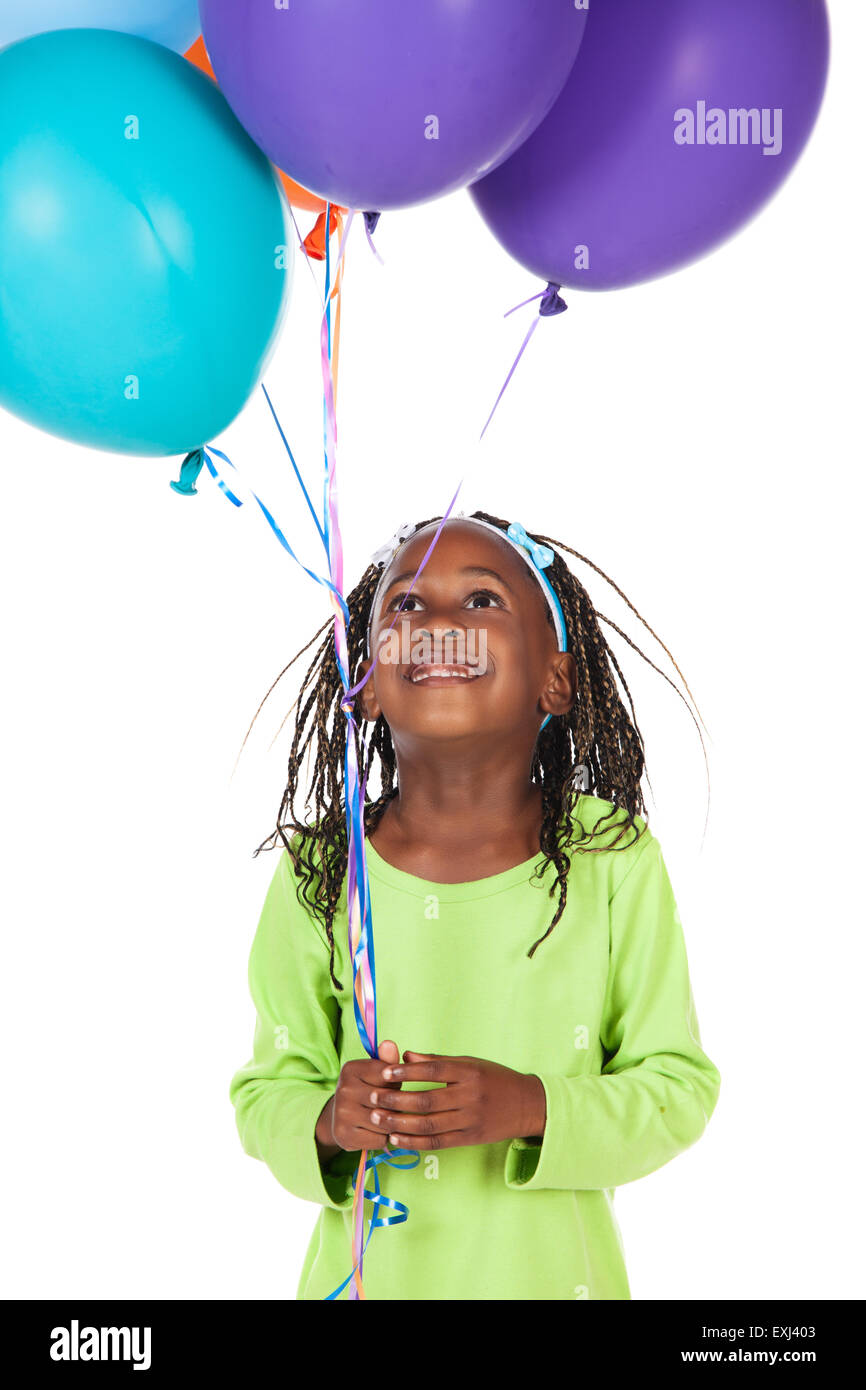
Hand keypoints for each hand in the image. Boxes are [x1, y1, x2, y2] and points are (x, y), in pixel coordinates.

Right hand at [321, 1039, 404, 1154]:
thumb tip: (389, 1044)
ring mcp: (342, 1114)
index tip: (390, 1086)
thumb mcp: (375, 1073)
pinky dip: (383, 1137)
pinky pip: (380, 1139)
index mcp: (351, 1069)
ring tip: (386, 1118)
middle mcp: (343, 1089)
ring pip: (386, 1121)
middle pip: (387, 1100)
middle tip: (392, 1106)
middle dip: (396, 1105)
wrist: (340, 1118)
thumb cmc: (366, 1091)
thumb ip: (387, 1061)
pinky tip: (376, 1131)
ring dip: (392, 1123)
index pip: (387, 1075)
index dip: (395, 1084)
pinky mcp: (345, 1136)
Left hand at [362, 1050, 545, 1151]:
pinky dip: (414, 1142)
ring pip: (429, 1125)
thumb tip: (405, 1056)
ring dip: (400, 1124)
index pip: (433, 1071)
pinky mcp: (470, 1139)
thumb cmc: (494, 1078)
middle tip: (373, 1099)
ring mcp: (470, 1120)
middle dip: (397, 1101)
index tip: (385, 1073)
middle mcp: (470, 1096)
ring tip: (378, 1120)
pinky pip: (438, 1143)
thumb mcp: (470, 1062)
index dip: (407, 1073)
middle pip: (427, 1101)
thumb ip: (437, 1060)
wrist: (526, 1105)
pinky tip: (396, 1139)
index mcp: (469, 1072)